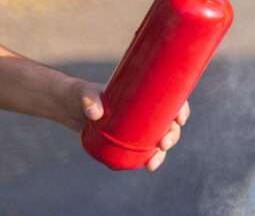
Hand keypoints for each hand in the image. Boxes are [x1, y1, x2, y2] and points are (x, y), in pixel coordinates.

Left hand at [64, 79, 189, 172]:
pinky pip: (142, 150)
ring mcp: (136, 126)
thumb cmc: (80, 93)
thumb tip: (95, 114)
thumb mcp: (84, 93)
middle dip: (172, 136)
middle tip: (163, 145)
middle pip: (169, 123)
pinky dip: (146, 158)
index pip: (171, 100)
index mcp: (145, 94)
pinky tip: (145, 166)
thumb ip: (89, 99)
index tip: (180, 119)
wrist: (68, 106)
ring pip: (158, 139)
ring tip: (152, 165)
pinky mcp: (126, 138)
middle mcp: (145, 111)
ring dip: (161, 153)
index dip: (181, 109)